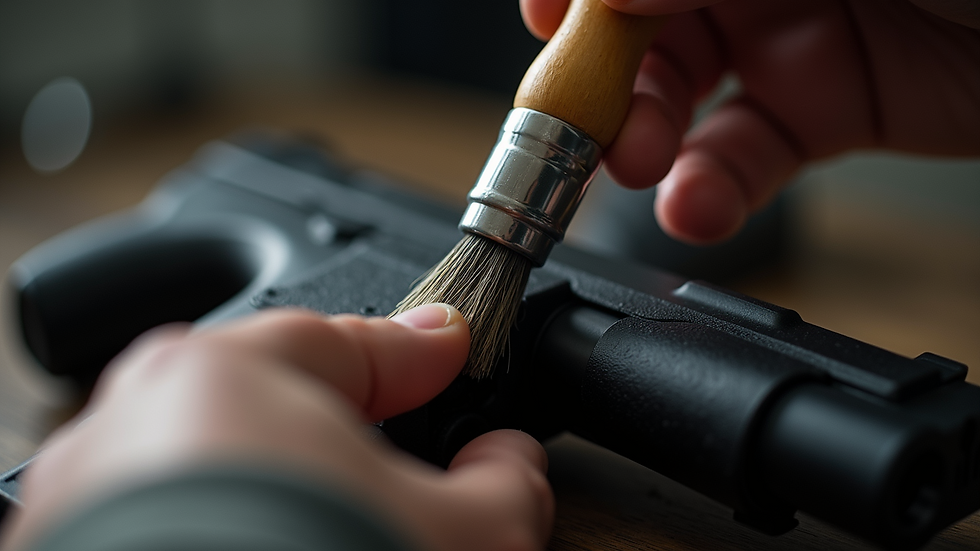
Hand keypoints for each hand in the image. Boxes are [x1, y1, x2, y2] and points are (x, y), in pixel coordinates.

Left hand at [0, 305, 553, 550]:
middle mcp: (134, 424)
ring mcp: (88, 496)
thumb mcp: (462, 535)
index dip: (414, 353)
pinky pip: (159, 519)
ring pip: (205, 464)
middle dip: (339, 421)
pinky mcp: (69, 545)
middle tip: (400, 454)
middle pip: (265, 399)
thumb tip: (508, 464)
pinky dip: (220, 530)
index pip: (344, 342)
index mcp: (224, 375)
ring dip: (275, 486)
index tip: (448, 355)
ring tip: (336, 524)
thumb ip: (501, 483)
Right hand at [521, 0, 979, 243]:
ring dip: (641, 142)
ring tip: (638, 169)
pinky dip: (708, 189)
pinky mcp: (827, 108)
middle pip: (637, 25)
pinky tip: (694, 205)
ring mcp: (791, 34)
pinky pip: (742, 155)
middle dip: (600, 79)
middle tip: (584, 129)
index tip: (544, 23)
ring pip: (677, 95)